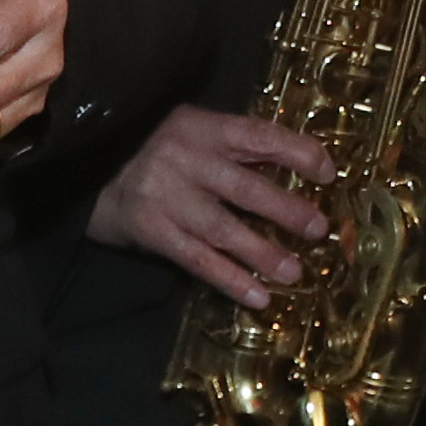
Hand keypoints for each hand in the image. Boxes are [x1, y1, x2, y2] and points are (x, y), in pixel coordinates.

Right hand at [84, 106, 334, 307]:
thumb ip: (242, 147)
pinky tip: (258, 297)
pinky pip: (198, 260)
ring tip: (295, 273)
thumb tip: (307, 165)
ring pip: (223, 230)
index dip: (298, 152)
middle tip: (319, 229)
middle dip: (285, 210)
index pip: (260, 136)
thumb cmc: (166, 151)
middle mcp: (187, 161)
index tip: (329, 173)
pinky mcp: (154, 233)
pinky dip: (230, 280)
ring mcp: (168, 199)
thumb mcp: (200, 132)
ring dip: (263, 254)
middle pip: (244, 188)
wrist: (96, 170)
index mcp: (205, 128)